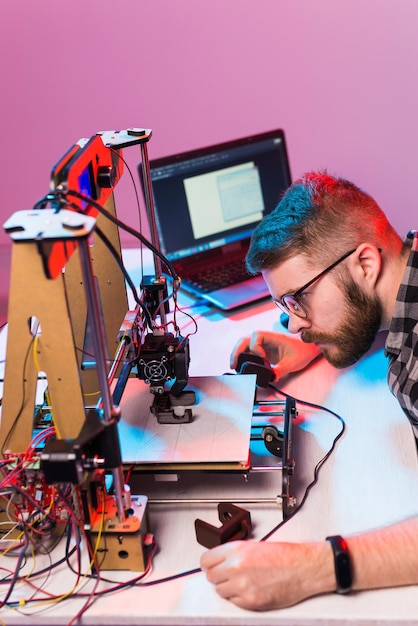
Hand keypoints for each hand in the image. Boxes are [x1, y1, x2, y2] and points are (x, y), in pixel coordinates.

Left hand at [200, 539, 333, 609]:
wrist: (302, 568)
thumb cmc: (284, 556)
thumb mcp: (254, 546)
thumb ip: (234, 554)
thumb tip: (221, 561)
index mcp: (236, 550)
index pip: (206, 560)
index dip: (209, 564)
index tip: (213, 567)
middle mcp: (236, 566)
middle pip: (211, 577)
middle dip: (219, 577)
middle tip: (230, 575)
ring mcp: (242, 585)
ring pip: (221, 591)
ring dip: (229, 588)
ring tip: (244, 582)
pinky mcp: (250, 601)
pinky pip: (234, 602)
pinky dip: (240, 598)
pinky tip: (252, 589)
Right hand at [230, 331, 320, 380]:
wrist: (308, 348)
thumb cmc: (302, 351)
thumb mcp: (293, 362)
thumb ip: (282, 369)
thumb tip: (271, 377)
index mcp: (273, 337)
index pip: (256, 336)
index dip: (256, 347)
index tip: (263, 358)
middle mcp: (265, 339)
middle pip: (245, 340)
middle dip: (237, 351)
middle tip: (233, 364)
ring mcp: (263, 345)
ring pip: (245, 345)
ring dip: (238, 354)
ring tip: (234, 366)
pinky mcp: (263, 352)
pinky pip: (249, 352)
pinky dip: (243, 358)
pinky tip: (241, 366)